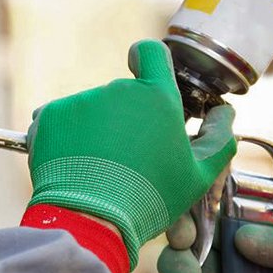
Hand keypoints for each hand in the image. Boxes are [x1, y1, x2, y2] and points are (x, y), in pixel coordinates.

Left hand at [26, 39, 235, 270]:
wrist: (89, 220)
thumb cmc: (148, 199)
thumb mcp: (198, 176)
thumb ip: (219, 138)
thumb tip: (224, 112)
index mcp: (157, 97)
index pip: (150, 53)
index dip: (148, 61)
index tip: (146, 80)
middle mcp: (117, 90)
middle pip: (121, 94)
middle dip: (124, 118)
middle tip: (125, 157)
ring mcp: (79, 101)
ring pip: (89, 109)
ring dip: (93, 130)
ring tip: (96, 168)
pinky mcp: (48, 116)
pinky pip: (59, 120)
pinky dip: (64, 138)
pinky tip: (72, 166)